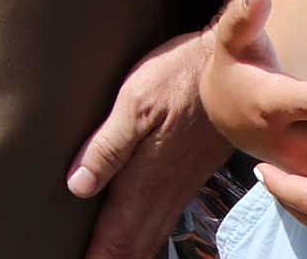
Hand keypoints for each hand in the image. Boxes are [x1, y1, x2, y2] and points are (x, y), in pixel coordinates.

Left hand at [67, 30, 231, 258]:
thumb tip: (77, 186)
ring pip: (154, 233)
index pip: (119, 232)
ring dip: (132, 252)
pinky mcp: (190, 173)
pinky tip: (144, 237)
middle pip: (137, 241)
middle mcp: (166, 188)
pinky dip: (151, 236)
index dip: (100, 254)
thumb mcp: (135, 103)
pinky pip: (167, 217)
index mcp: (147, 176)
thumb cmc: (177, 77)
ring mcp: (181, 183)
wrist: (230, 66)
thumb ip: (107, 146)